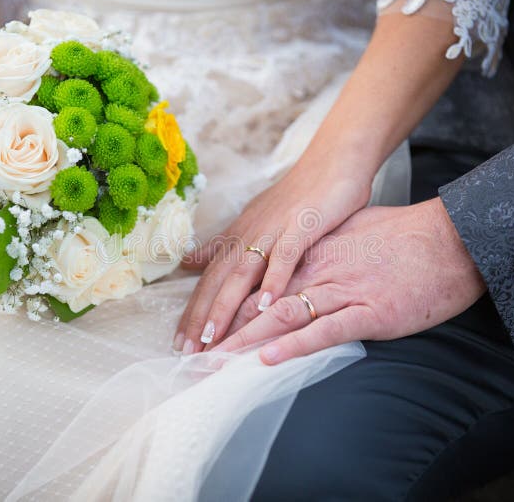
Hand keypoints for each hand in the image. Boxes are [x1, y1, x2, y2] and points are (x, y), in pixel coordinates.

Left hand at [174, 7, 466, 353]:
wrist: (333, 162)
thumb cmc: (298, 196)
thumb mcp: (254, 221)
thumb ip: (222, 244)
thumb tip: (188, 262)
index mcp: (239, 236)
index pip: (209, 280)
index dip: (194, 312)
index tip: (181, 344)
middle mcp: (249, 234)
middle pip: (218, 281)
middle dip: (201, 318)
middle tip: (188, 352)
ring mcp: (274, 230)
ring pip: (242, 272)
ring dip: (226, 306)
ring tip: (214, 338)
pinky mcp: (302, 225)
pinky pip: (285, 257)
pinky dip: (275, 281)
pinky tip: (268, 307)